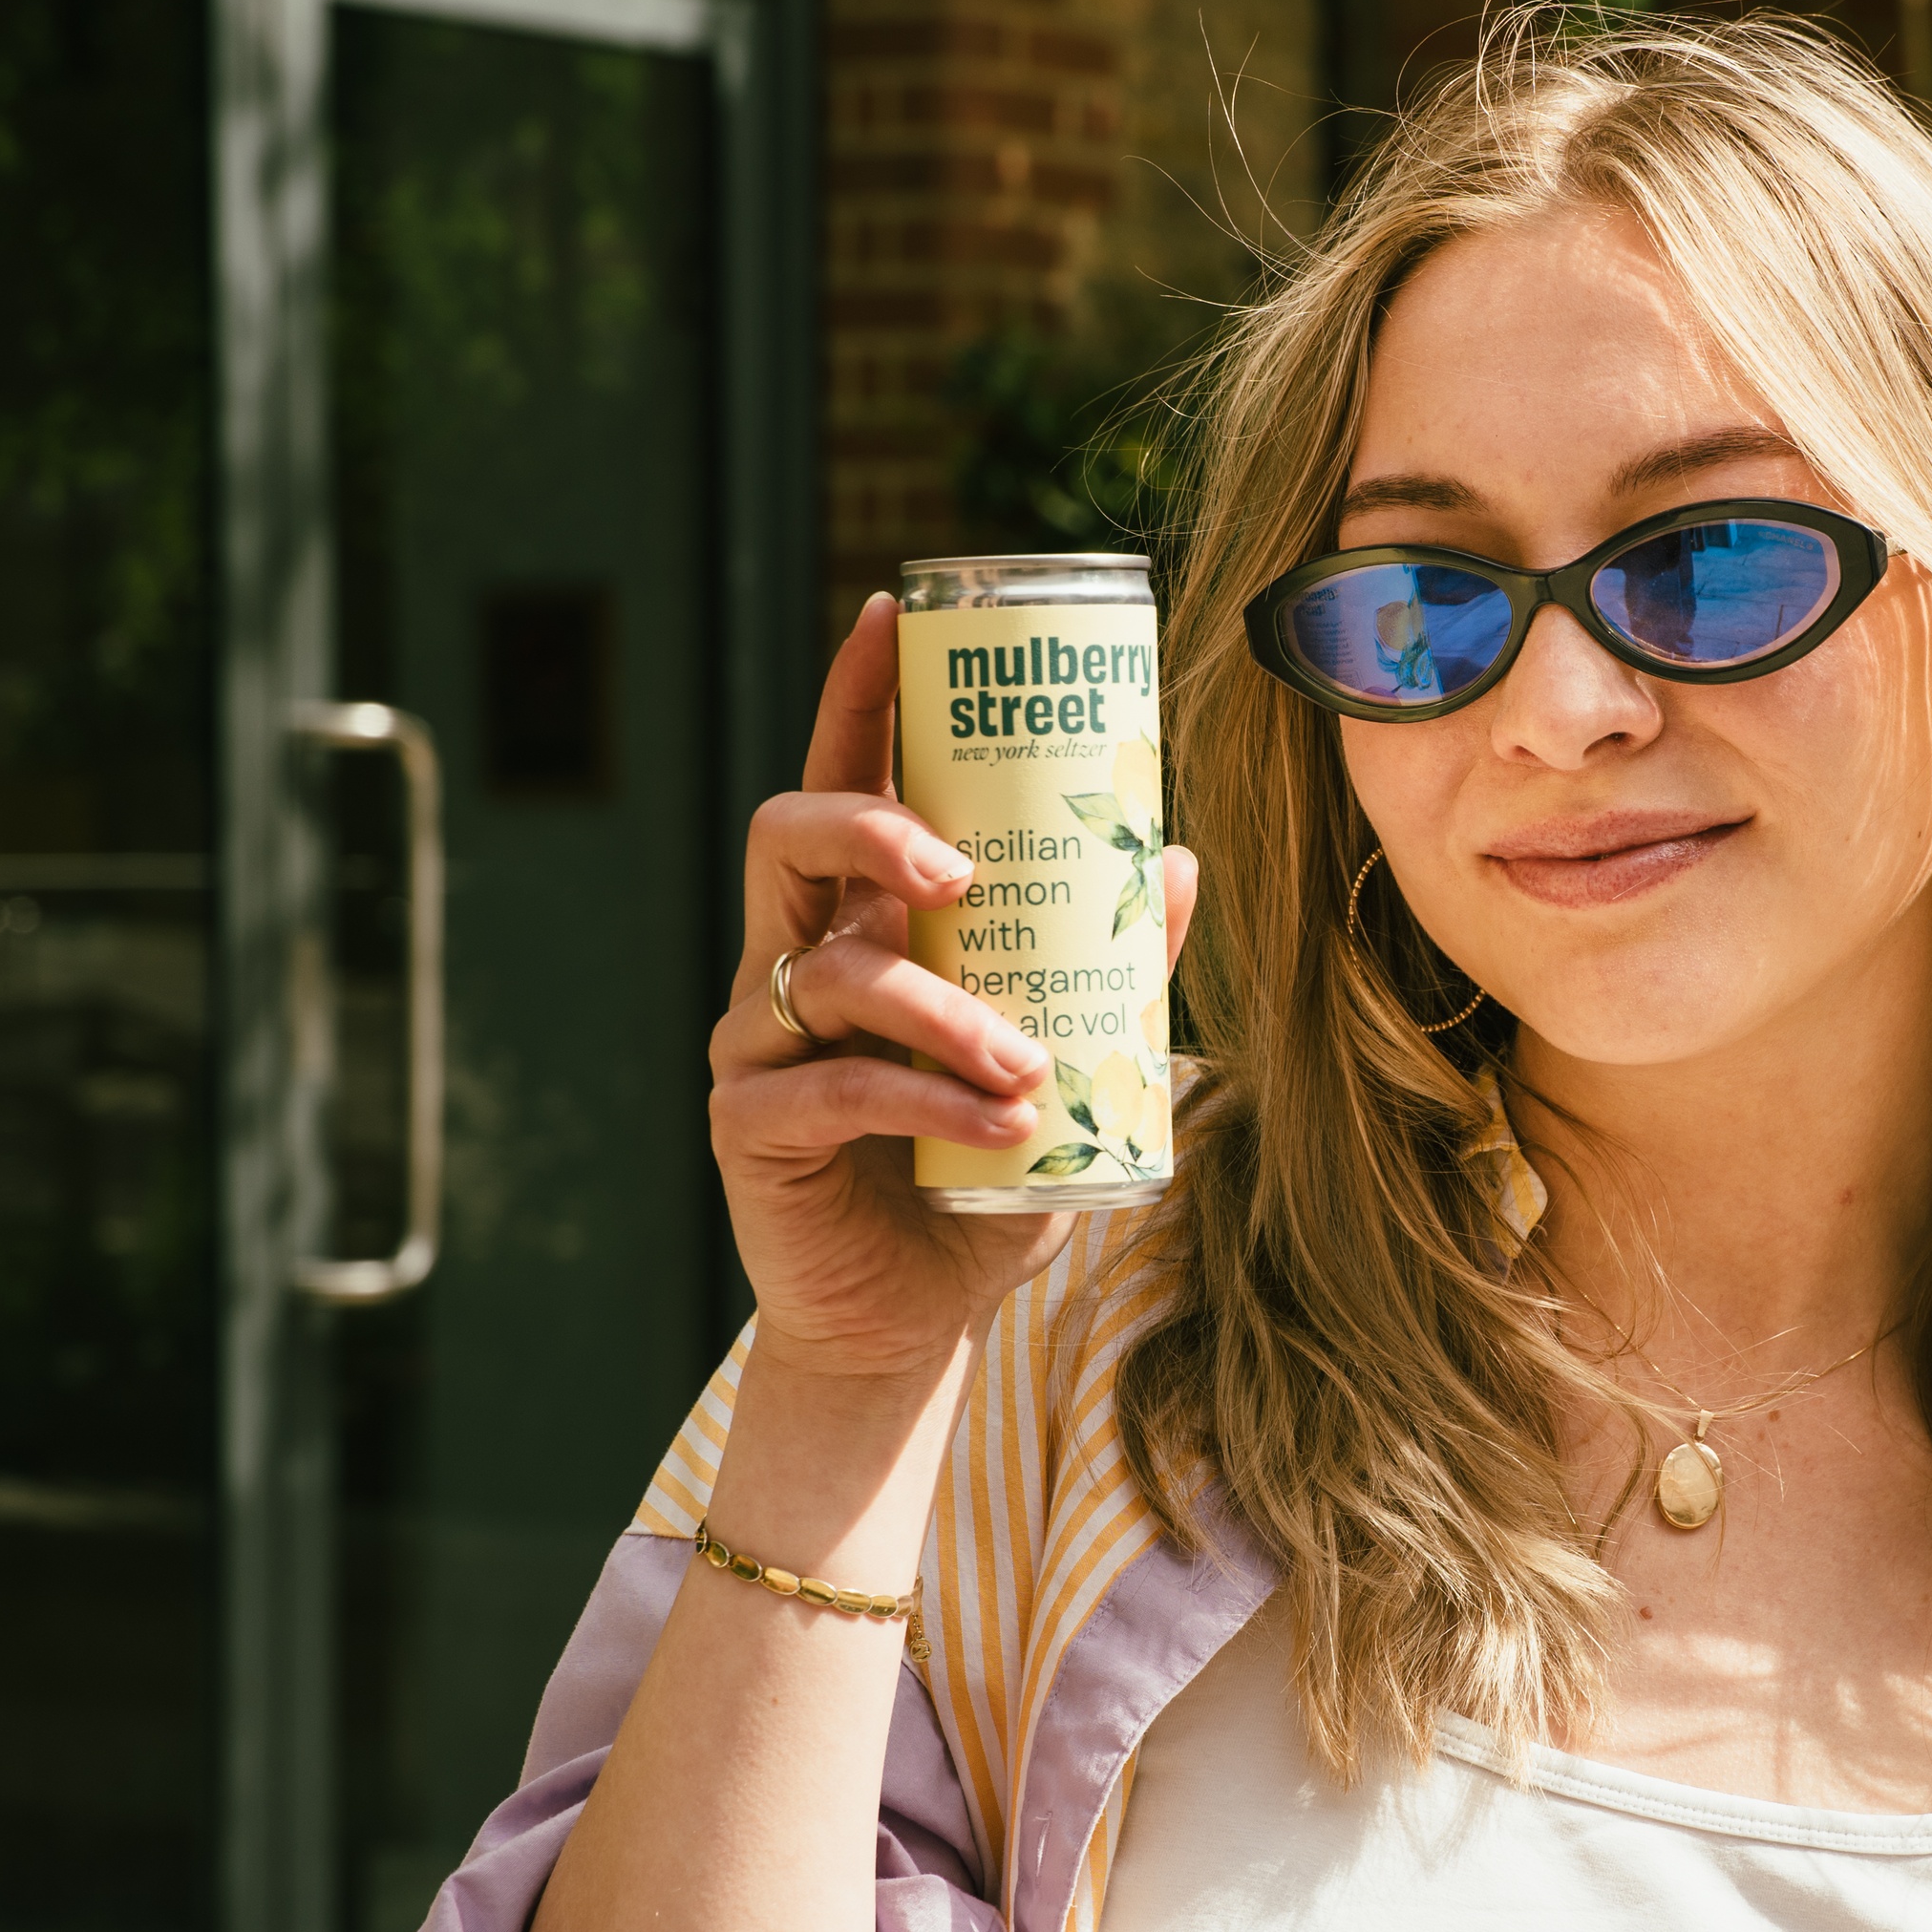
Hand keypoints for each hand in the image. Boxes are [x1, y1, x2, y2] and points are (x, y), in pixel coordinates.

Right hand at [706, 593, 1198, 1390]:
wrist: (913, 1319)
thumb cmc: (981, 1174)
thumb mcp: (1071, 1062)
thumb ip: (1115, 967)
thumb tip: (1182, 858)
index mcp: (862, 918)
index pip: (847, 778)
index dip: (858, 694)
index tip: (894, 612)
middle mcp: (795, 958)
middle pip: (791, 833)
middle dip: (874, 828)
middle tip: (962, 872)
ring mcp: (761, 1040)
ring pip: (834, 976)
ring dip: (947, 1011)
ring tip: (1032, 1065)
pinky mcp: (749, 1127)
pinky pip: (833, 1087)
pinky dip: (926, 1101)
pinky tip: (999, 1127)